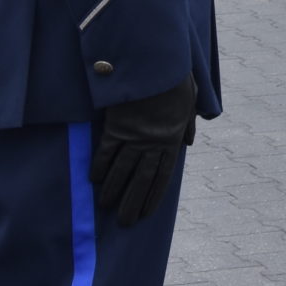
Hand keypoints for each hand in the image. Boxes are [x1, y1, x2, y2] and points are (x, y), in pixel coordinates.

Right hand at [91, 76, 200, 226]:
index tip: (146, 213)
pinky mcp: (117, 126)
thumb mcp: (190, 99)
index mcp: (172, 139)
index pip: (163, 176)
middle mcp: (153, 143)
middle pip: (142, 180)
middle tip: (124, 222)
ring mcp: (134, 136)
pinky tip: (94, 180)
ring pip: (122, 170)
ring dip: (113, 190)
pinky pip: (106, 151)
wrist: (156, 62)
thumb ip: (188, 124)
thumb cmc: (175, 77)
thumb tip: (190, 142)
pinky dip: (100, 166)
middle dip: (132, 203)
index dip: (154, 196)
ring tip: (105, 207)